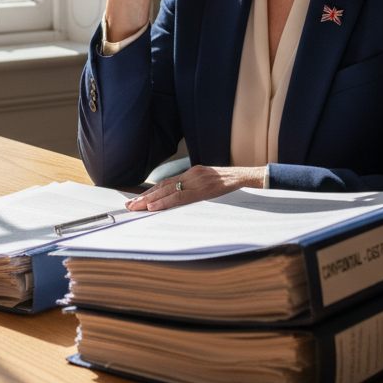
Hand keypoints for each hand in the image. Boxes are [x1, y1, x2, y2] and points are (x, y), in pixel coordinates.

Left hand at [124, 164, 266, 210]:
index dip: (150, 192)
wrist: (253, 178)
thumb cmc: (234, 186)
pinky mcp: (207, 188)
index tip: (136, 201)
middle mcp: (194, 175)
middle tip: (129, 206)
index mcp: (194, 174)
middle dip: (145, 197)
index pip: (167, 184)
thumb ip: (197, 191)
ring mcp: (200, 180)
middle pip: (164, 186)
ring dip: (151, 201)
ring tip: (137, 208)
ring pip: (170, 191)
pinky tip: (155, 207)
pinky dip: (167, 202)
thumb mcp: (212, 186)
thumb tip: (181, 204)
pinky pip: (183, 197)